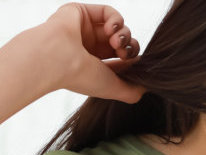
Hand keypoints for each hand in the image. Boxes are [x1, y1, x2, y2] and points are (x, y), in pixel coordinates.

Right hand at [10, 3, 145, 102]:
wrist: (57, 58)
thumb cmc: (81, 76)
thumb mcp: (113, 88)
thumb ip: (132, 91)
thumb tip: (148, 86)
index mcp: (93, 65)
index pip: (121, 59)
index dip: (131, 59)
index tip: (131, 62)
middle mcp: (89, 47)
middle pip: (123, 41)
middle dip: (129, 46)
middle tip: (123, 52)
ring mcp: (85, 30)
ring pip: (118, 27)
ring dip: (124, 34)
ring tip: (115, 41)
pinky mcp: (82, 13)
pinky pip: (109, 12)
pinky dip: (117, 19)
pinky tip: (112, 29)